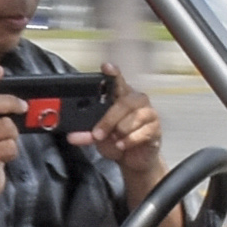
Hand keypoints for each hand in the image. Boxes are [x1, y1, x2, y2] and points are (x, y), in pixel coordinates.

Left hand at [82, 63, 166, 202]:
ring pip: (133, 118)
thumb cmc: (117, 141)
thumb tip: (72, 136)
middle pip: (124, 103)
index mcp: (121, 97)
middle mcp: (136, 101)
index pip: (117, 80)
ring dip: (120, 131)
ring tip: (115, 140)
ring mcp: (148, 113)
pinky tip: (122, 145)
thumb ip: (86, 134)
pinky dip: (129, 141)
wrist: (133, 159)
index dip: (113, 72)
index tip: (106, 66)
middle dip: (108, 120)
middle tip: (97, 134)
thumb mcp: (98, 138)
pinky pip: (142, 132)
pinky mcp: (155, 127)